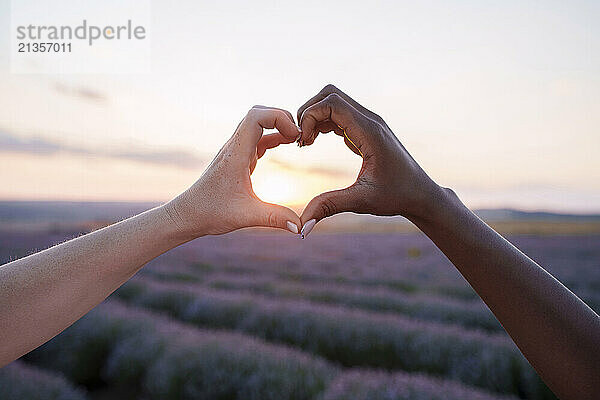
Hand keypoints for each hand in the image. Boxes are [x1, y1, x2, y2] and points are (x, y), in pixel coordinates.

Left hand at [165, 106, 301, 237]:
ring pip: (258, 123)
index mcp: (235, 154)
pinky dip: (274, 136)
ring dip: (278, 125)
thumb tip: (301, 226)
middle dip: (282, 118)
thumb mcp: (246, 216)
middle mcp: (234, 147)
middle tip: (300, 136)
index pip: (256, 117)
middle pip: (258, 113)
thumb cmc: (212, 212)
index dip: (279, 118)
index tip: (295, 137)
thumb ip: (275, 218)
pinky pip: (258, 137)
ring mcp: (235, 150)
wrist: (189, 214)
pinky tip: (286, 144)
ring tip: (297, 139)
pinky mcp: (237, 158)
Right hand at [297, 84, 441, 235]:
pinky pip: (339, 114)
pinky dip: (322, 122)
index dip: (310, 116)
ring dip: (314, 117)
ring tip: (305, 143)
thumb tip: (302, 224)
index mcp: (370, 132)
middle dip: (308, 112)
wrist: (420, 194)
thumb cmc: (396, 196)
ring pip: (333, 101)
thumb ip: (330, 206)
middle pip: (330, 94)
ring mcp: (369, 123)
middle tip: (300, 140)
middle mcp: (370, 121)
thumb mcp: (361, 202)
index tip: (303, 143)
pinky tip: (315, 142)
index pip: (332, 103)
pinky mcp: (366, 129)